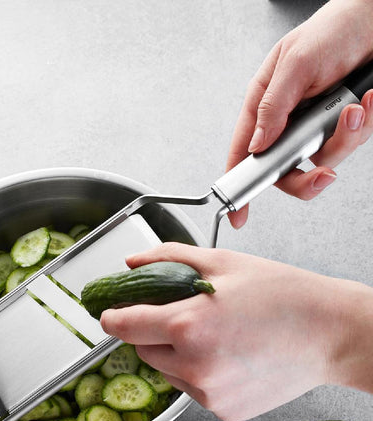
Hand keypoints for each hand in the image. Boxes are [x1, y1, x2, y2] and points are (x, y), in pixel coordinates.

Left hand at [100, 243, 372, 420]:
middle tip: (181, 314)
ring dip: (173, 351)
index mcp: (187, 325)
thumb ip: (167, 258)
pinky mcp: (222, 410)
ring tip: (212, 333)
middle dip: (150, 330)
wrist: (330, 332)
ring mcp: (208, 393)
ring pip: (165, 370)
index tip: (109, 312)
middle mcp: (193, 365)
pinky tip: (226, 354)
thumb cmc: (282, 294)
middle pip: (141, 349)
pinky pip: (190, 388)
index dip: (111, 316)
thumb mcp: (221, 262)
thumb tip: (132, 263)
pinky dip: (196, 371)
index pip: (122, 326)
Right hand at [227, 0, 372, 228]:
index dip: (239, 185)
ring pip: (323, 160)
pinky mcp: (340, 126)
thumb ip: (273, 107)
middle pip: (285, 171)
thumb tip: (257, 145)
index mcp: (264, 106)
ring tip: (353, 107)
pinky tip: (365, 101)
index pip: (244, 152)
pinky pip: (351, 143)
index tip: (238, 214)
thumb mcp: (295, 64)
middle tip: (323, 174)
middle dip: (307, 178)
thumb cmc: (332, 29)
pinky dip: (363, 125)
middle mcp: (286, 121)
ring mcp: (314, 127)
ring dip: (344, 139)